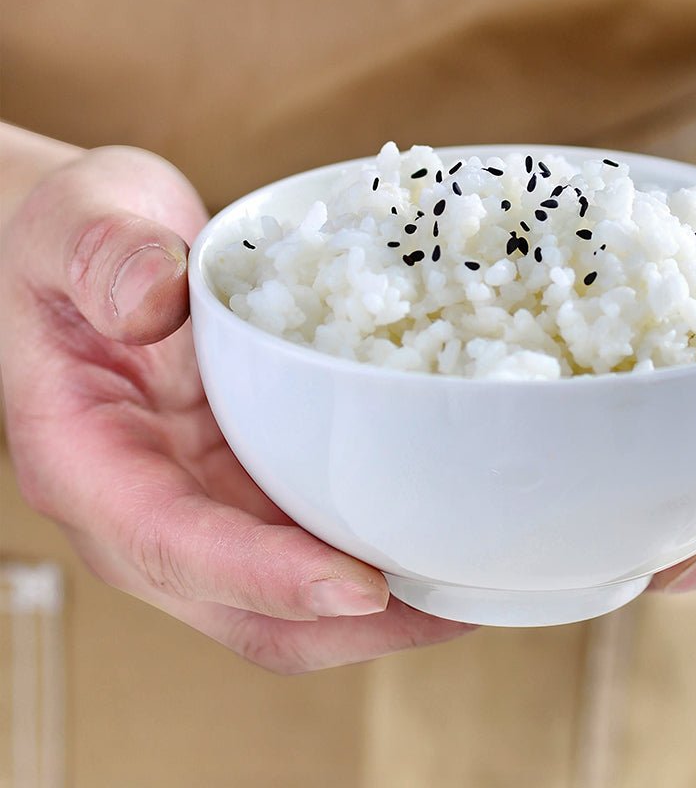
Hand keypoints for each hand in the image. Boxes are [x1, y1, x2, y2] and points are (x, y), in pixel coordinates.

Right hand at [0, 147, 470, 669]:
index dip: (268, 579)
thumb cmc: (68, 240)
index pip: (174, 546)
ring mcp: (203, 502)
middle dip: (354, 627)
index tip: (363, 588)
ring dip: (381, 607)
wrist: (85, 248)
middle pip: (248, 612)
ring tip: (473, 579)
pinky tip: (438, 521)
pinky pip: (312, 537)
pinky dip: (375, 545)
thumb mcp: (75, 224)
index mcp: (88, 463)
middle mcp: (147, 508)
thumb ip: (106, 256)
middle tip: (459, 603)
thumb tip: (152, 301)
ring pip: (290, 597)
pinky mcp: (245, 483)